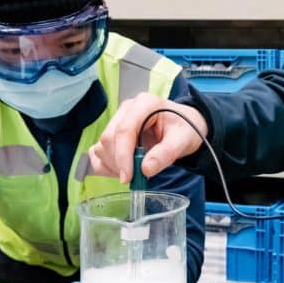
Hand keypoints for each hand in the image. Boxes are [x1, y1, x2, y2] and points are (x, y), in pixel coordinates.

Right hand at [89, 93, 207, 181]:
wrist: (185, 126)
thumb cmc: (185, 129)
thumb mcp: (183, 140)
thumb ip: (166, 154)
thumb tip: (145, 169)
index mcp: (144, 104)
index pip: (124, 130)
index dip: (123, 155)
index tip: (127, 177)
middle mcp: (126, 110)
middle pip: (109, 139)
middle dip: (120, 163)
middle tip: (137, 178)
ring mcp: (117, 121)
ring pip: (101, 147)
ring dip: (113, 166)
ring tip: (134, 172)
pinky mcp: (112, 134)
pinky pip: (98, 153)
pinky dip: (106, 166)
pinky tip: (123, 171)